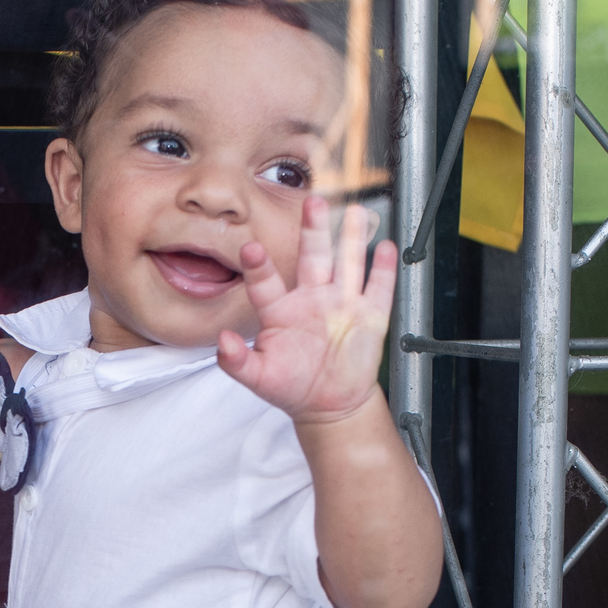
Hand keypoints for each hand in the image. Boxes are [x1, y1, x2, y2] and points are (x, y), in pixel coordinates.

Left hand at [216, 197, 396, 424]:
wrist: (329, 405)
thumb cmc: (292, 386)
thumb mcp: (260, 377)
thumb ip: (238, 362)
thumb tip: (222, 343)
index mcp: (280, 310)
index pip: (266, 282)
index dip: (259, 266)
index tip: (250, 250)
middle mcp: (311, 298)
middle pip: (312, 257)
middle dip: (312, 230)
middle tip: (312, 203)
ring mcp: (341, 303)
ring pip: (347, 263)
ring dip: (351, 239)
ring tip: (354, 213)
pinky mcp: (368, 316)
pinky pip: (378, 288)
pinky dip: (383, 270)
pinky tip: (385, 250)